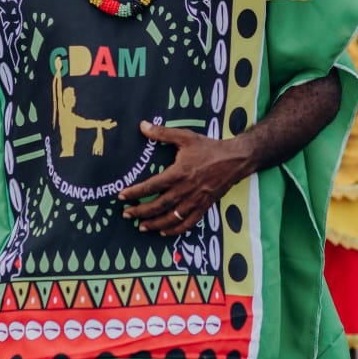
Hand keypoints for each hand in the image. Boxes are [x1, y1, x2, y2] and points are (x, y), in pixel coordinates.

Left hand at [119, 121, 249, 235]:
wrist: (235, 159)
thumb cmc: (209, 147)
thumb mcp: (186, 137)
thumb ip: (162, 133)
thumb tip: (142, 126)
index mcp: (179, 173)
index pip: (152, 185)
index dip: (135, 192)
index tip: (122, 195)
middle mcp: (185, 189)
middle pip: (159, 205)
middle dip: (140, 211)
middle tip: (126, 214)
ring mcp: (195, 200)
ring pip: (171, 217)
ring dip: (155, 224)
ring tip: (141, 227)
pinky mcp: (204, 206)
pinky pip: (188, 223)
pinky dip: (175, 230)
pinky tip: (164, 232)